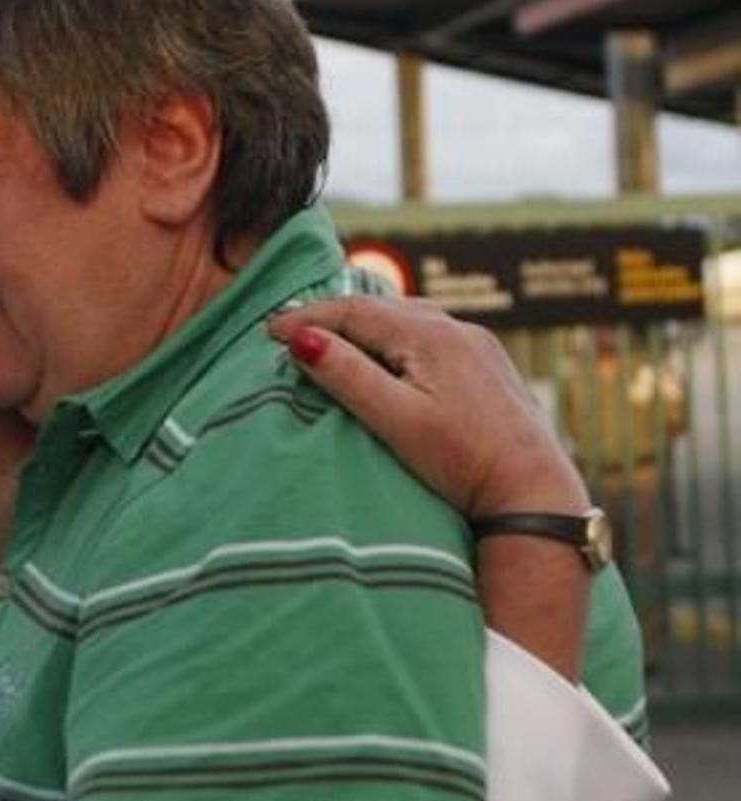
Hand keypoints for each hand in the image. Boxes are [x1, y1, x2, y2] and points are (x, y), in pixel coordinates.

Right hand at [267, 297, 587, 519]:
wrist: (534, 491)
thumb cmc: (462, 461)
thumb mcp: (396, 420)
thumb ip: (348, 376)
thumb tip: (300, 339)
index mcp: (429, 337)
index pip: (353, 312)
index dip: (307, 317)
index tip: (267, 331)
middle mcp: (456, 329)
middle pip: (380, 309)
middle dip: (332, 316)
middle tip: (288, 330)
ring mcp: (477, 345)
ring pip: (407, 319)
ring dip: (364, 324)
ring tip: (329, 338)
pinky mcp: (488, 365)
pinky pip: (429, 335)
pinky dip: (394, 337)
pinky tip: (386, 354)